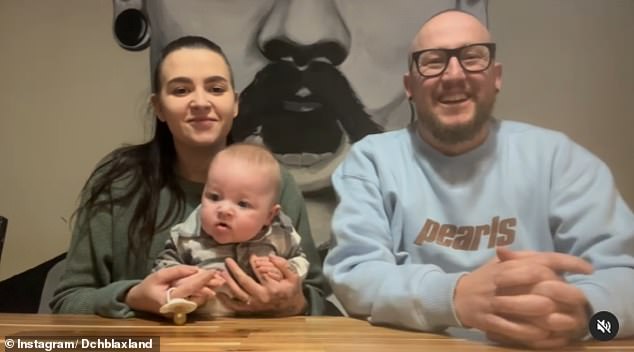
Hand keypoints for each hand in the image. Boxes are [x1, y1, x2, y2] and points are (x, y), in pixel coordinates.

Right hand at [125, 266, 216, 313]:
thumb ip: (177, 271)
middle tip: (223, 277)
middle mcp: (178, 307)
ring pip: (200, 298)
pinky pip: (196, 300)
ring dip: (210, 288)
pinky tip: (212, 285)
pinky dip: (205, 292)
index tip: (213, 270)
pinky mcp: (183, 309)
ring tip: (220, 280)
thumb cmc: (149, 286)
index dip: (203, 278)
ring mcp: (181, 310)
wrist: (140, 301)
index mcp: (170, 299)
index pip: (190, 287)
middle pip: (198, 294)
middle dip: (211, 285)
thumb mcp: (159, 275)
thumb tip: (195, 269)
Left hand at [217, 256, 306, 315]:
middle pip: (244, 281)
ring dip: (228, 282)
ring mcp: (254, 304)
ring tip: (222, 272)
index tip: (252, 256)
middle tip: (228, 260)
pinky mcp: (250, 309)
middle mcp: (261, 297)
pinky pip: (235, 307)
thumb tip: (270, 256)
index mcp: (272, 288)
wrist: (292, 307)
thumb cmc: (291, 289)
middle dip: (234, 270)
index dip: (255, 263)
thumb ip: (283, 265)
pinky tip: (219, 293)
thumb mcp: (293, 275)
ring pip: (237, 293)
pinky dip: (226, 301)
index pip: (260, 272)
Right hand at [454, 248, 591, 347]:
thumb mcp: (499, 265)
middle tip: (577, 297)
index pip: (537, 258)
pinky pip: (510, 328)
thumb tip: (551, 259)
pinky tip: (545, 336)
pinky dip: (529, 333)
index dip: (564, 262)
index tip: (587, 268)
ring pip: (520, 305)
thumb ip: (522, 260)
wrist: (455, 297)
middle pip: (530, 277)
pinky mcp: (487, 321)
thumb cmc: (484, 280)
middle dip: (554, 286)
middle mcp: (496, 280)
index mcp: (503, 265)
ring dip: (543, 311)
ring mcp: (491, 302)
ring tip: (563, 319)